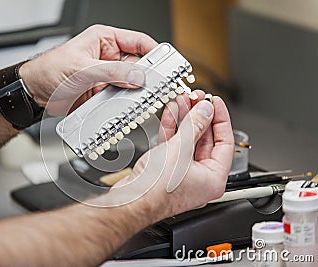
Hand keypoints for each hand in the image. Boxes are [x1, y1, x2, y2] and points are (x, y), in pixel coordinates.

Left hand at [19, 25, 157, 115]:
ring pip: (131, 84)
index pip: (138, 42)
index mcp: (104, 40)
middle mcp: (108, 57)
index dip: (155, 52)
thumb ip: (111, 72)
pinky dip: (125, 104)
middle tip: (156, 88)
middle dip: (147, 78)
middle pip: (138, 66)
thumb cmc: (48, 70)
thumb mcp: (81, 69)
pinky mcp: (103, 92)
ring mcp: (107, 76)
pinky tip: (127, 108)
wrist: (34, 93)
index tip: (167, 64)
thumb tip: (137, 77)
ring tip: (141, 101)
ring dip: (136, 94)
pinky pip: (120, 98)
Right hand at [112, 91, 233, 221]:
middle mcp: (201, 178)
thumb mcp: (180, 150)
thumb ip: (195, 126)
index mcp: (214, 179)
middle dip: (199, 117)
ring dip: (185, 120)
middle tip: (197, 99)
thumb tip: (205, 111)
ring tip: (183, 101)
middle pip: (205, 140)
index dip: (221, 119)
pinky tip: (171, 113)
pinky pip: (174, 146)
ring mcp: (183, 174)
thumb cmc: (156, 189)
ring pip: (188, 141)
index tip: (216, 103)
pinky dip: (173, 130)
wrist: (130, 200)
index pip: (225, 142)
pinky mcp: (167, 170)